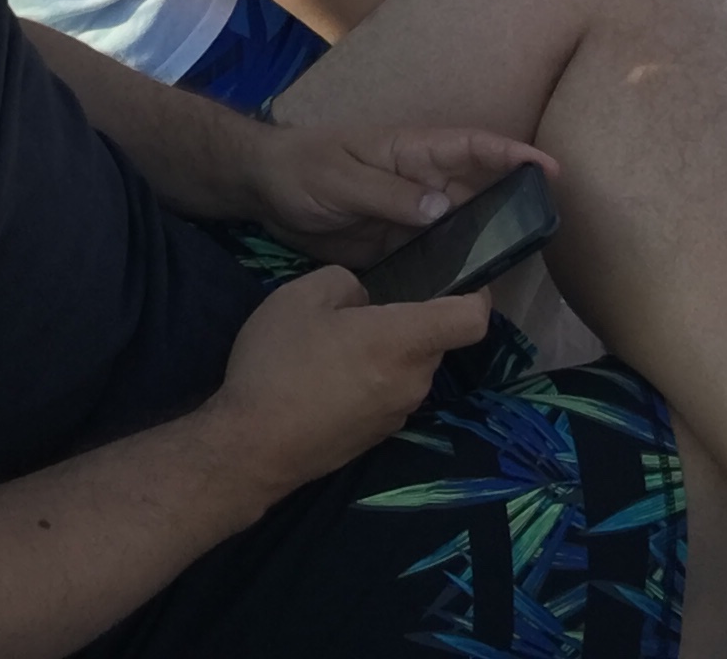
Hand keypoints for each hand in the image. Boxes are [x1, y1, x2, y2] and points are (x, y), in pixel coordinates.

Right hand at [203, 265, 491, 498]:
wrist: (252, 447)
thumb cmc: (280, 364)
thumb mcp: (301, 296)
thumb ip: (346, 282)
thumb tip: (363, 299)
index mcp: (404, 341)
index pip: (472, 318)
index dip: (474, 293)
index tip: (455, 278)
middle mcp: (413, 381)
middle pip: (434, 341)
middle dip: (407, 321)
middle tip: (358, 310)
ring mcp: (397, 414)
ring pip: (407, 368)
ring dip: (384, 353)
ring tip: (332, 346)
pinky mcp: (376, 437)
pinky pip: (387, 395)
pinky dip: (369, 382)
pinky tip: (324, 380)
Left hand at [241, 121, 551, 268]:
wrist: (263, 191)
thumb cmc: (301, 169)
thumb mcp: (341, 178)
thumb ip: (388, 194)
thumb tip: (443, 208)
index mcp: (411, 150)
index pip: (471, 147)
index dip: (512, 154)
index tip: (549, 170)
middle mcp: (419, 181)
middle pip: (477, 191)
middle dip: (512, 206)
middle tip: (545, 235)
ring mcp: (410, 213)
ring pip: (460, 228)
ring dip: (484, 244)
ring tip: (514, 271)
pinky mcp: (396, 243)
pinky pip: (434, 255)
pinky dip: (453, 270)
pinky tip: (467, 294)